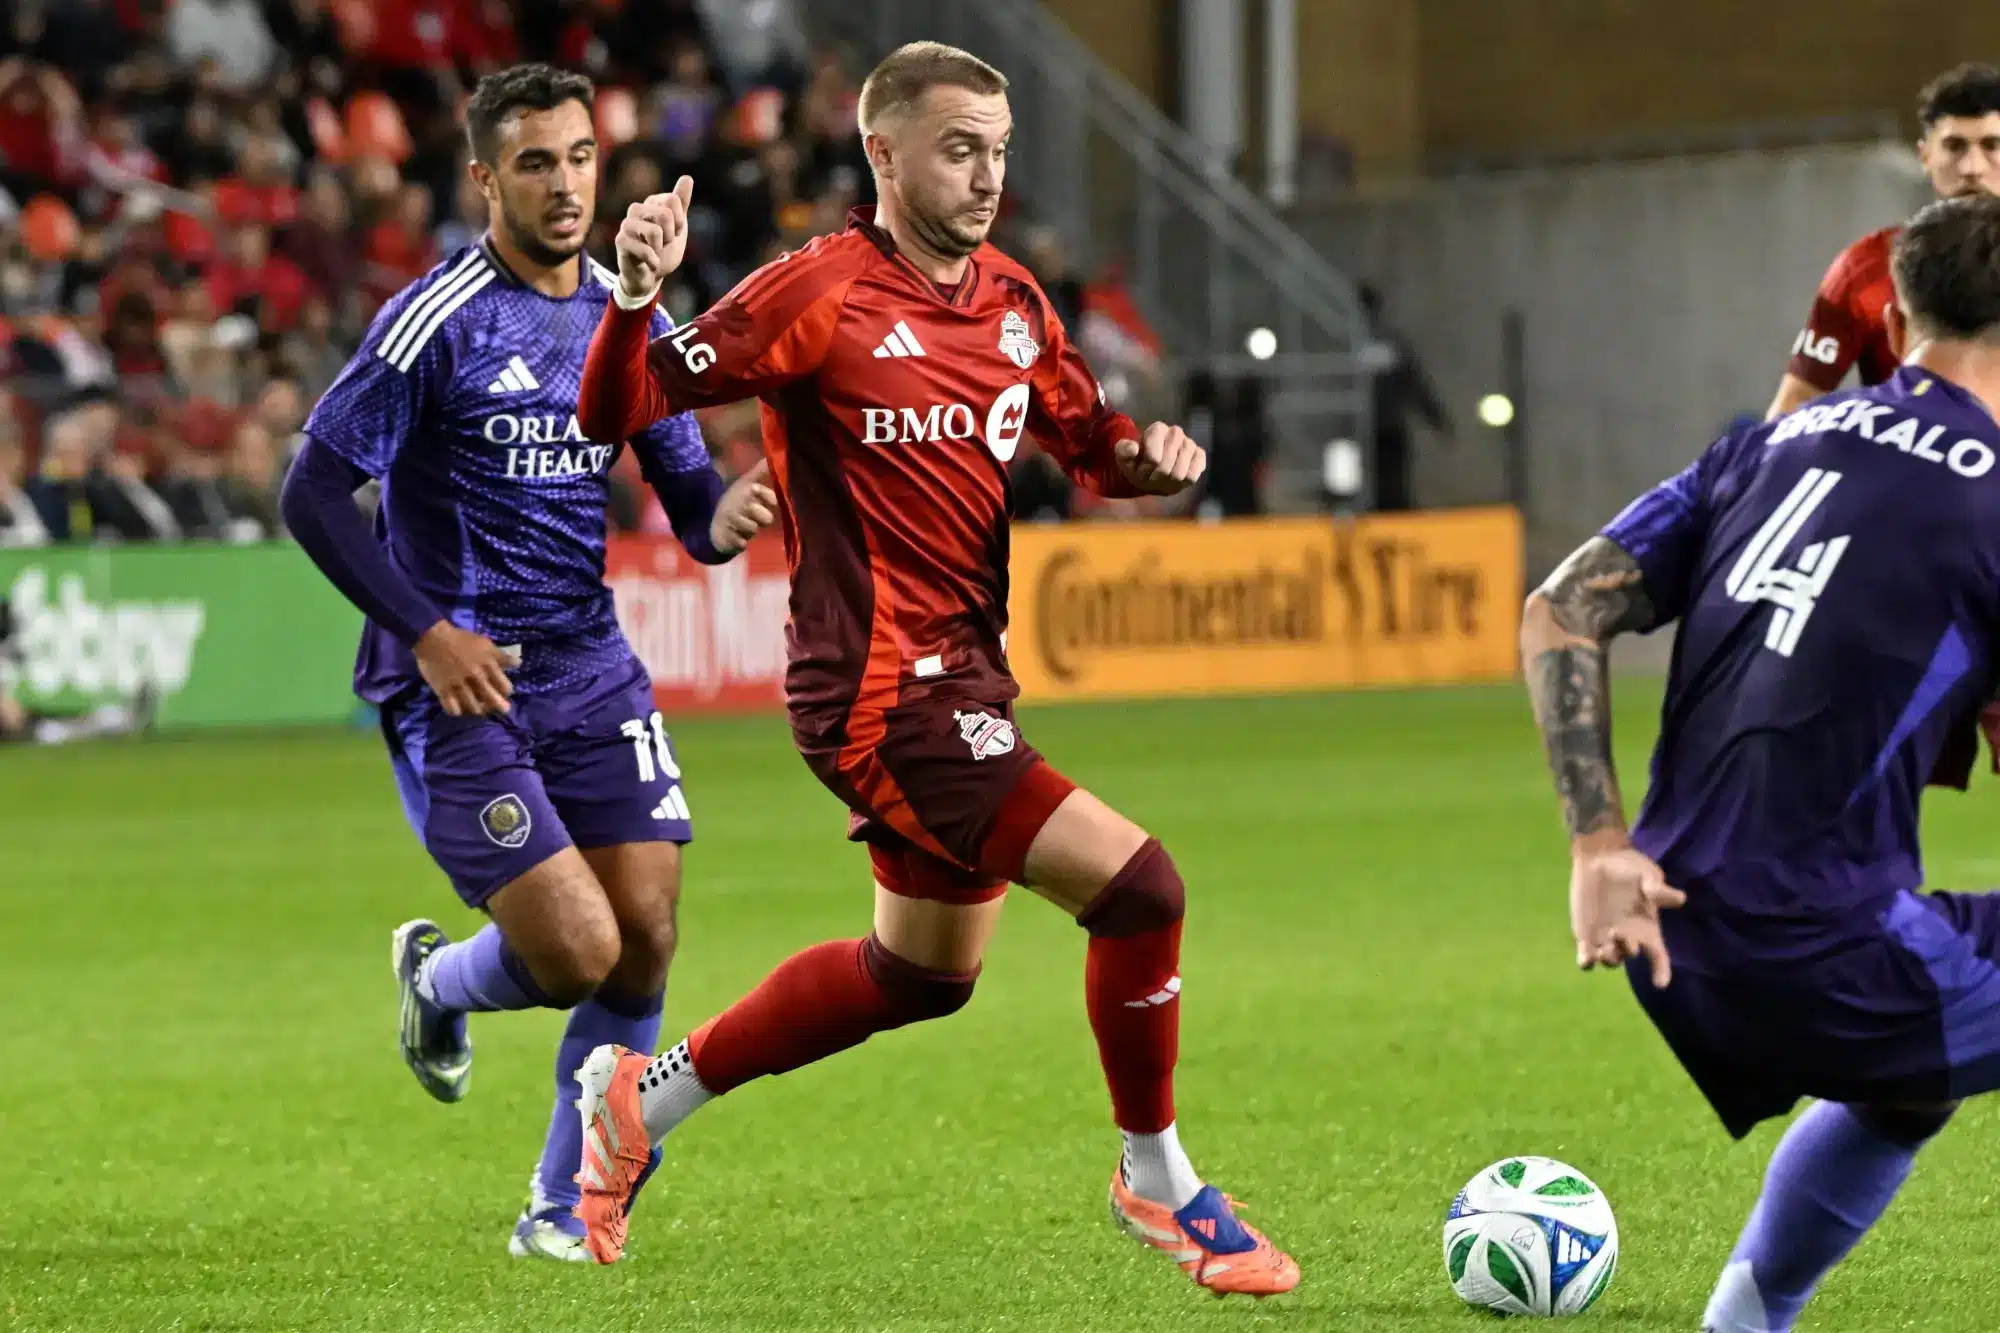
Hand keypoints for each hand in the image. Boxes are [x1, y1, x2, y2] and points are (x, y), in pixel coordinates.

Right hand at [413, 621, 514, 716]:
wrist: (433, 639)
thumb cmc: (461, 639)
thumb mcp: (485, 644)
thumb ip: (501, 656)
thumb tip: (518, 664)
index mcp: (487, 666)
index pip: (505, 687)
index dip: (506, 691)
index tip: (504, 692)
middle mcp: (476, 678)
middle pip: (492, 700)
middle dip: (499, 706)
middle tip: (501, 709)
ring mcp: (459, 686)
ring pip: (473, 707)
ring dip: (478, 709)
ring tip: (479, 709)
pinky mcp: (443, 691)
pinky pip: (453, 709)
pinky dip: (457, 711)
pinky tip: (459, 709)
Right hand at [614, 176, 694, 302]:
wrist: (650, 277)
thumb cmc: (663, 251)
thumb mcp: (677, 227)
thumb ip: (681, 203)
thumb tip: (687, 177)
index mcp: (650, 203)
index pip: (674, 201)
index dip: (678, 222)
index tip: (672, 233)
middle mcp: (636, 209)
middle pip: (666, 214)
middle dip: (670, 236)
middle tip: (662, 245)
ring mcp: (626, 225)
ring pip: (655, 231)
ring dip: (661, 249)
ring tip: (654, 253)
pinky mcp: (621, 241)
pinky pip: (646, 249)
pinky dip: (654, 261)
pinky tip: (650, 264)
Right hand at [709, 459, 776, 555]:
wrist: (715, 523)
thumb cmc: (737, 502)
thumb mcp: (748, 483)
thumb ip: (761, 471)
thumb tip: (771, 455)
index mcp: (747, 489)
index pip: (771, 497)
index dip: (769, 499)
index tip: (765, 498)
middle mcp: (739, 502)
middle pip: (767, 518)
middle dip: (761, 519)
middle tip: (751, 515)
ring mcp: (731, 519)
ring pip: (754, 530)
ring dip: (750, 530)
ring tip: (742, 524)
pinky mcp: (727, 536)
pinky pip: (742, 543)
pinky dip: (741, 542)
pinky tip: (735, 535)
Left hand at [1114, 422, 1205, 495]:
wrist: (1152, 470)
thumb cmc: (1137, 463)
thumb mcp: (1124, 458)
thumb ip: (1123, 451)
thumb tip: (1133, 448)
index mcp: (1157, 429)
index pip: (1153, 458)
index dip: (1146, 470)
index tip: (1141, 469)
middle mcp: (1176, 432)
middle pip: (1166, 468)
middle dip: (1156, 478)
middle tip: (1151, 477)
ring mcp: (1189, 443)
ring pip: (1180, 474)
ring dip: (1168, 482)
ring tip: (1162, 478)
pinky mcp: (1199, 455)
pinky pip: (1193, 476)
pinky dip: (1182, 483)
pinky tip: (1176, 479)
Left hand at [1569, 832, 1685, 988]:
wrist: (1601, 858)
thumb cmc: (1630, 867)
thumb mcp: (1649, 875)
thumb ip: (1659, 889)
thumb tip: (1679, 899)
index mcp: (1648, 930)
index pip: (1658, 957)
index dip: (1661, 971)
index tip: (1660, 983)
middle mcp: (1629, 938)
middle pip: (1630, 955)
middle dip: (1626, 950)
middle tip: (1618, 933)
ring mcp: (1606, 939)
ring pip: (1609, 961)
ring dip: (1608, 959)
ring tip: (1603, 949)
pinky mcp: (1585, 936)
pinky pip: (1587, 959)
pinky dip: (1587, 962)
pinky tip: (1586, 958)